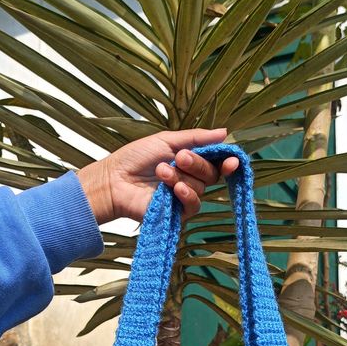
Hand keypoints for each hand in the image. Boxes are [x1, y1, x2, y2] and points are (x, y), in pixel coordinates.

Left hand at [77, 127, 239, 223]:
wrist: (115, 179)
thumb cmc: (135, 158)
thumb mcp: (167, 140)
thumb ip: (197, 138)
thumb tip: (224, 132)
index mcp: (190, 162)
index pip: (216, 162)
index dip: (227, 161)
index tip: (231, 160)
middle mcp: (191, 179)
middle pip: (212, 174)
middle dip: (198, 164)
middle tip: (180, 158)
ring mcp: (184, 197)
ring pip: (201, 188)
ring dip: (182, 177)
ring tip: (161, 171)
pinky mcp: (177, 213)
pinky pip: (193, 204)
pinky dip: (186, 194)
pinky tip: (174, 188)